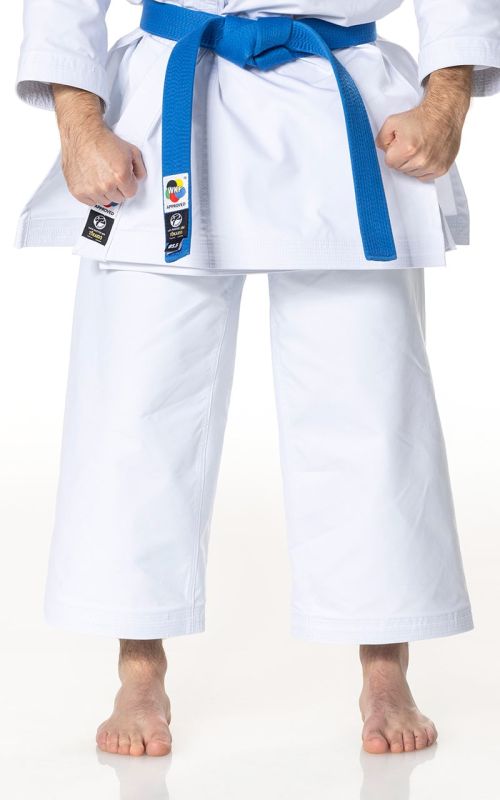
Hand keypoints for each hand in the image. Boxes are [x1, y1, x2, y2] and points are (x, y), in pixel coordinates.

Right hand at [52, 84, 146, 204]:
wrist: (83, 133)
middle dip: (117, 188)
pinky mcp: (78, 191)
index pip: (131, 193)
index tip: (122, 176)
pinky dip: (91, 194)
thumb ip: (140, 168)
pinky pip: (90, 202)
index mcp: (121, 176)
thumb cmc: (103, 140)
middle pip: (118, 198)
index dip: (128, 184)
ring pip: (104, 201)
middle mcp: (106, 185)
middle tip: (110, 174)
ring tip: (100, 176)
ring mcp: (91, 189)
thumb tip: (138, 179)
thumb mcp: (131, 150)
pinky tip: (91, 181)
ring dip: (104, 192)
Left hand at [376, 66, 472, 181]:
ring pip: (413, 174)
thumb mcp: (392, 122)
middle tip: (411, 143)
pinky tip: (427, 154)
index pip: (390, 163)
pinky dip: (424, 168)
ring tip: (420, 147)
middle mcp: (421, 159)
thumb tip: (382, 151)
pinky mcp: (441, 168)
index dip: (393, 152)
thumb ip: (381, 139)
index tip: (401, 143)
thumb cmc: (421, 117)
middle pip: (401, 169)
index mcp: (407, 149)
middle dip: (403, 158)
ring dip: (413, 163)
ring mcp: (432, 165)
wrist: (444, 112)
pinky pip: (425, 177)